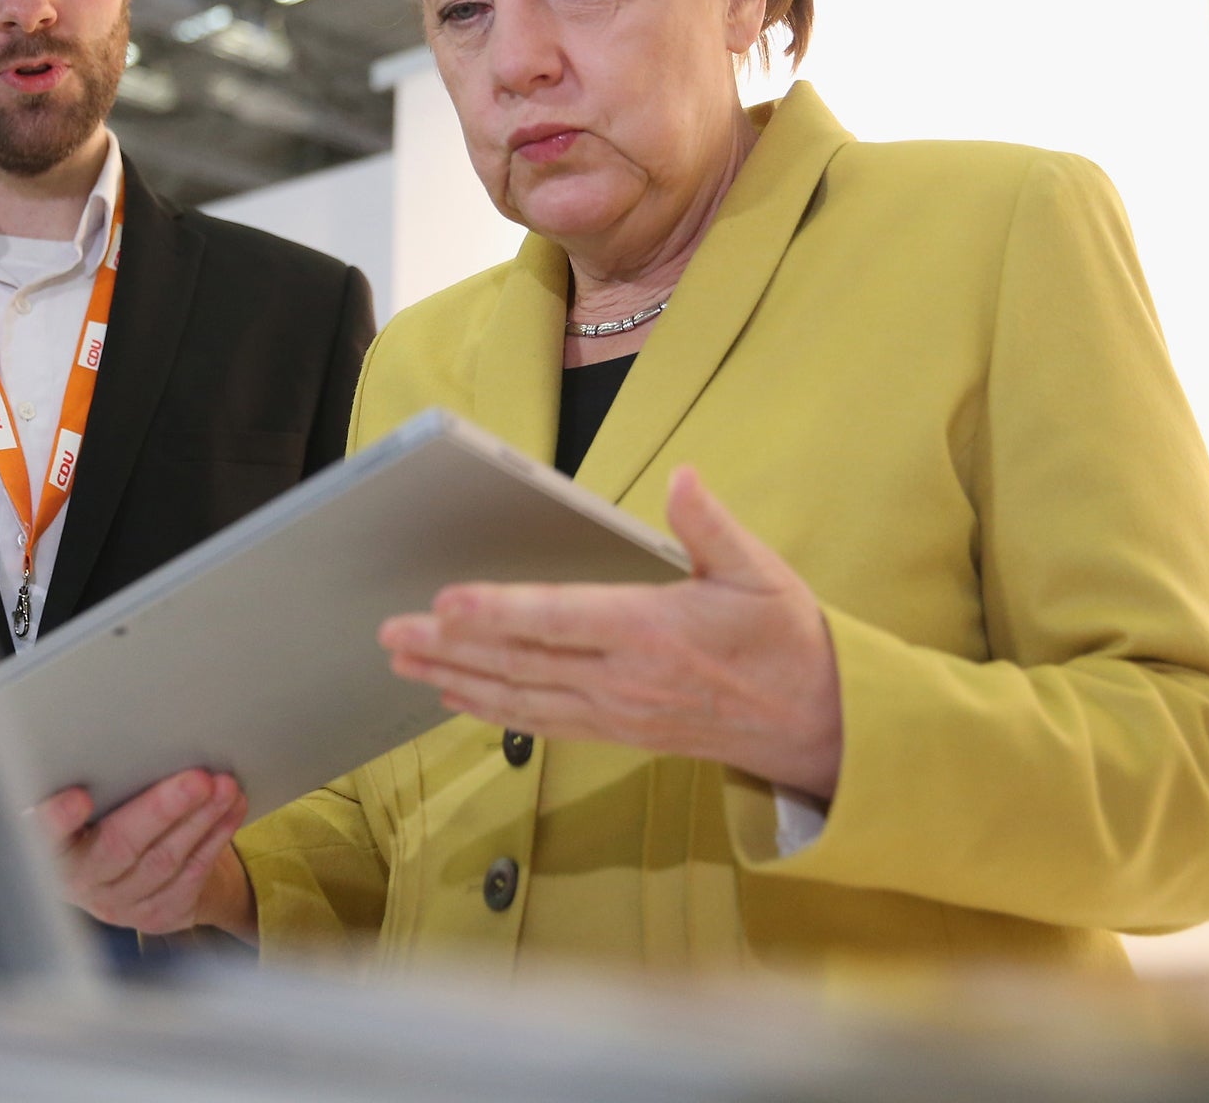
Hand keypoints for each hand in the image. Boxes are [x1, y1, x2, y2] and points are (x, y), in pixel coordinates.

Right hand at [31, 769, 255, 939]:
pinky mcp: (158, 913)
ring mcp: (121, 903)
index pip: (45, 836)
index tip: (78, 797)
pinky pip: (192, 873)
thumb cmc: (104, 819)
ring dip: (200, 819)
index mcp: (52, 847)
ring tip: (224, 786)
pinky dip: (216, 836)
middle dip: (162, 810)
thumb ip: (94, 784)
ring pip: (164, 860)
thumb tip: (119, 739)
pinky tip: (231, 808)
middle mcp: (83, 881)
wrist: (131, 875)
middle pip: (120, 847)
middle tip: (197, 780)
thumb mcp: (90, 802)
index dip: (58, 821)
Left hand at [379, 465, 843, 798]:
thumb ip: (711, 525)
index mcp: (653, 631)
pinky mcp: (616, 733)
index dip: (498, 611)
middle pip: (519, 662)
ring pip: (518, 696)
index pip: (560, 618)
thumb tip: (682, 476)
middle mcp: (624, 679)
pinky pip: (540, 721)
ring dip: (454, 678)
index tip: (445, 602)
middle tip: (390, 631)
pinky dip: (491, 708)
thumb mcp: (759, 571)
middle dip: (448, 646)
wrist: (818, 724)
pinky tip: (453, 695)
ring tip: (402, 661)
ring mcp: (616, 712)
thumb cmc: (786, 639)